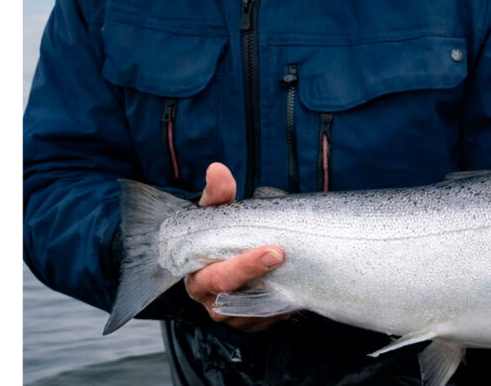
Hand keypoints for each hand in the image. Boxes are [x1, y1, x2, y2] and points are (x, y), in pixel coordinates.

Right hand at [183, 163, 288, 331]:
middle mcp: (209, 299)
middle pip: (231, 297)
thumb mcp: (216, 212)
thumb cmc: (219, 233)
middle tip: (282, 254)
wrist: (226, 253)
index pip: (215, 276)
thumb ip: (217, 193)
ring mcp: (230, 314)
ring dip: (273, 297)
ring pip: (251, 314)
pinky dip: (280, 309)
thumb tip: (217, 169)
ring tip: (294, 276)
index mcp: (196, 275)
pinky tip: (295, 292)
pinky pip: (265, 321)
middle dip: (258, 276)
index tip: (273, 250)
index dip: (243, 266)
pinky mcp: (249, 321)